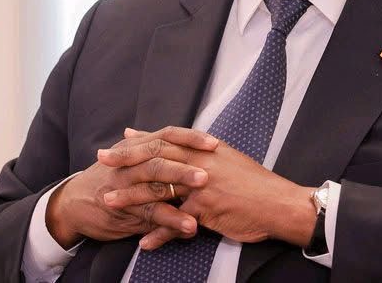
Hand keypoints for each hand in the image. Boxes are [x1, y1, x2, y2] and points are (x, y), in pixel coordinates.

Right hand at [46, 126, 218, 247]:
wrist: (72, 203)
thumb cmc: (109, 178)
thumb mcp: (130, 157)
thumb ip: (154, 148)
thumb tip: (187, 139)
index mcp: (137, 147)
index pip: (167, 135)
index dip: (190, 138)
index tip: (214, 143)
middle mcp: (130, 164)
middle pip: (160, 159)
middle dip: (184, 167)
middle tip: (208, 174)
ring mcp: (124, 187)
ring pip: (154, 189)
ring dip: (180, 199)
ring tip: (202, 207)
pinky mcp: (123, 211)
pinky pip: (148, 215)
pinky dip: (170, 221)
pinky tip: (189, 227)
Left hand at [100, 128, 316, 250]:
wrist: (278, 203)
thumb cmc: (254, 184)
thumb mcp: (228, 160)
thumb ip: (202, 153)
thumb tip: (181, 143)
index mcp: (205, 149)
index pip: (166, 140)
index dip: (140, 142)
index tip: (117, 143)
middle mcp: (201, 162)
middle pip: (156, 157)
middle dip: (127, 159)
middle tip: (102, 161)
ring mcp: (202, 185)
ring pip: (159, 189)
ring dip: (132, 197)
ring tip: (109, 203)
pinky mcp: (206, 209)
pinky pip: (175, 222)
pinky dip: (158, 233)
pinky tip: (143, 242)